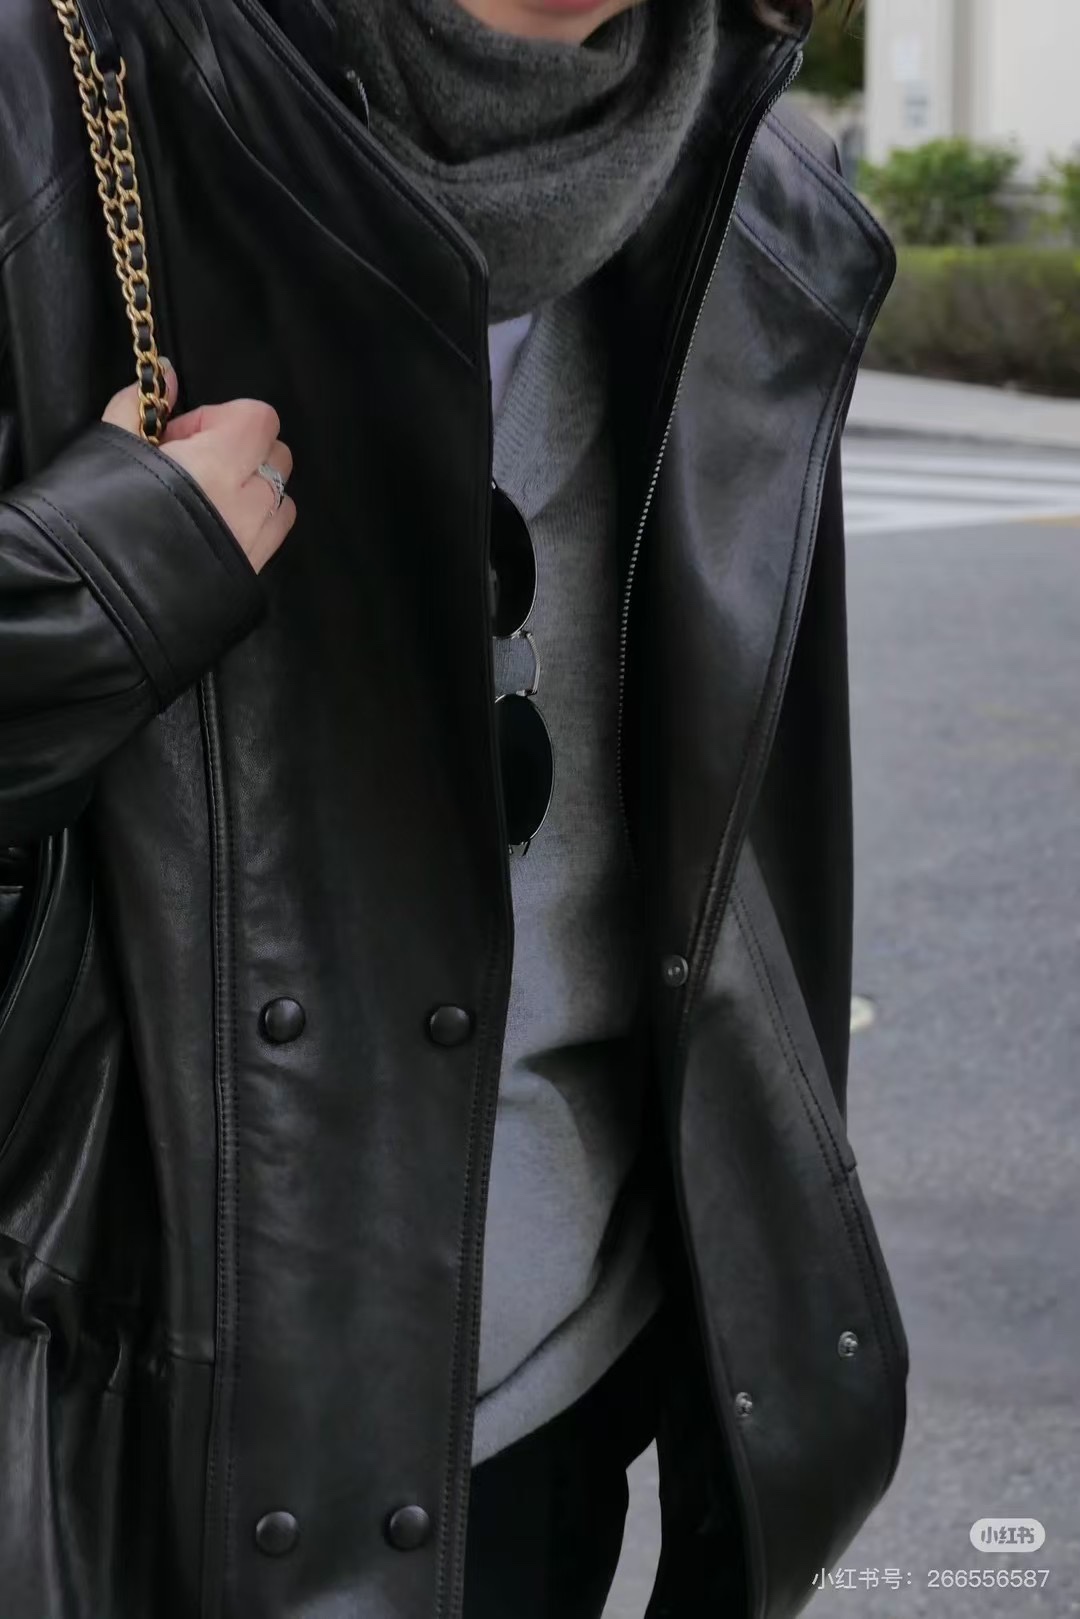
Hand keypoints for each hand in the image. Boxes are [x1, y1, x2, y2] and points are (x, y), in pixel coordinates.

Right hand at [102, 361, 295, 573]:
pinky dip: (256, 522)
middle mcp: (249, 503)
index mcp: (218, 464)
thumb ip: (140, 405)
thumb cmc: (97, 519)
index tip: (183, 436)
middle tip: (194, 465)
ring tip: (207, 500)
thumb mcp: (110, 448)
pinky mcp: (253, 572)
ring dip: (253, 488)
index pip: (259, 417)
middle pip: (277, 454)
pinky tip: (215, 528)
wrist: (95, 600)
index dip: (223, 417)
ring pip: (281, 497)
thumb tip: (167, 375)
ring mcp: (256, 541)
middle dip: (242, 450)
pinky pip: (274, 533)